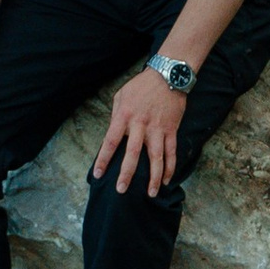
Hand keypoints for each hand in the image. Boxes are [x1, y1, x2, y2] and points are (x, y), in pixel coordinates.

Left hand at [94, 69, 187, 195]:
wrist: (168, 74)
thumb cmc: (141, 86)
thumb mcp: (121, 96)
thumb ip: (115, 115)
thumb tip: (112, 135)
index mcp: (124, 115)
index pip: (110, 141)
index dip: (103, 159)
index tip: (98, 174)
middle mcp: (140, 124)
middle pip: (133, 153)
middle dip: (127, 173)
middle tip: (121, 190)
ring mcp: (158, 128)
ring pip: (156, 157)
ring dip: (153, 177)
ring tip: (151, 193)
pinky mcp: (171, 129)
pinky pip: (171, 151)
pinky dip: (170, 167)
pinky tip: (166, 180)